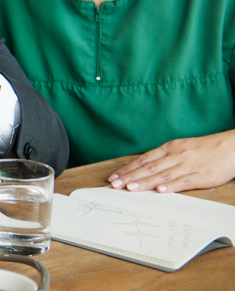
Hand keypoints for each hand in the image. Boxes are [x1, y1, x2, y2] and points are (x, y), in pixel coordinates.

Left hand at [107, 130, 234, 192]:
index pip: (144, 159)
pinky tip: (159, 191)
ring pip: (163, 175)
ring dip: (145, 182)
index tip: (114, 176)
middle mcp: (177, 156)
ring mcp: (188, 166)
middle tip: (115, 184)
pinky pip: (183, 182)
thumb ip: (164, 157)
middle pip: (149, 167)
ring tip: (130, 188)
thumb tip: (144, 167)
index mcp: (170, 148)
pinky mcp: (202, 177)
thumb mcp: (182, 147)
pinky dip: (170, 187)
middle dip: (130, 176)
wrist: (232, 147)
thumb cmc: (205, 149)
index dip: (128, 168)